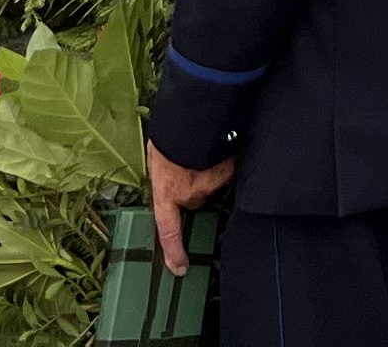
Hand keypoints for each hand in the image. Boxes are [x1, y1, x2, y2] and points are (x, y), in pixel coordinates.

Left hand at [146, 141, 232, 275]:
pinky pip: (229, 169)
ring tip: (204, 146)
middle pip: (196, 198)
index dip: (174, 251)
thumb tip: (173, 174)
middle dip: (195, 185)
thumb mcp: (157, 157)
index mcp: (166, 193)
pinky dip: (227, 160)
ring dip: (211, 169)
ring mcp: (211, 183)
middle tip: (189, 163)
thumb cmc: (168, 135)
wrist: (189, 118)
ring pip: (214, 182)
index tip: (180, 269)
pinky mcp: (229, 170)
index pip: (169, 230)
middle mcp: (189, 193)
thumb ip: (166, 174)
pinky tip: (223, 143)